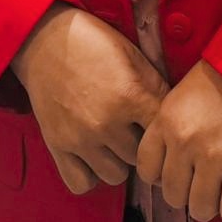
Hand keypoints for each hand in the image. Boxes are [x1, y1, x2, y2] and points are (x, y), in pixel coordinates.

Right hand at [12, 2, 168, 195]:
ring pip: (115, 175)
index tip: (156, 122)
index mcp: (130, 96)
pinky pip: (82, 183)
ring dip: (117, 160)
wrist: (45, 37)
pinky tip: (92, 154)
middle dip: (139, 143)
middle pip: (140, 158)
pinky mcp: (57, 146)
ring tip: (112, 140)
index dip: (163, 128)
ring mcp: (80, 138)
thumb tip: (176, 114)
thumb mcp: (132, 54)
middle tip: (132, 127)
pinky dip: (90, 174)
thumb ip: (156, 86)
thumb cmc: (93, 42)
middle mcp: (106, 123)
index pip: (161, 132)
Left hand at [135, 60, 221, 221]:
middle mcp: (185, 141)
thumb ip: (168, 132)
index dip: (163, 175)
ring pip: (200, 209)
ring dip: (211, 203)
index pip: (146, 170)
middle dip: (188, 192)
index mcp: (166, 121)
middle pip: (173, 196)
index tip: (179, 171)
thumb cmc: (221, 83)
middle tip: (204, 179)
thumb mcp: (180, 99)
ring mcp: (215, 156)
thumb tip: (166, 175)